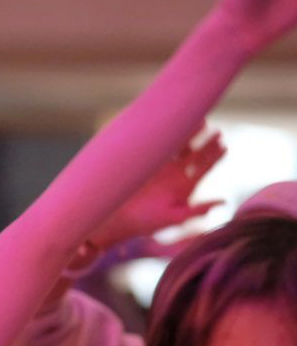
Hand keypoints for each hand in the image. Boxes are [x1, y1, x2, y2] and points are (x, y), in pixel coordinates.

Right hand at [91, 131, 224, 248]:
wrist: (121, 219)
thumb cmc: (148, 223)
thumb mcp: (175, 218)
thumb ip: (196, 210)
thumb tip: (223, 202)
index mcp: (185, 188)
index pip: (203, 169)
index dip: (214, 158)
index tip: (224, 147)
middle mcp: (176, 177)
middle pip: (195, 156)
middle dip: (206, 144)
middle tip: (217, 132)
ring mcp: (162, 171)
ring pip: (179, 149)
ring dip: (189, 137)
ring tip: (200, 122)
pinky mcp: (147, 167)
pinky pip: (161, 150)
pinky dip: (168, 140)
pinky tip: (172, 128)